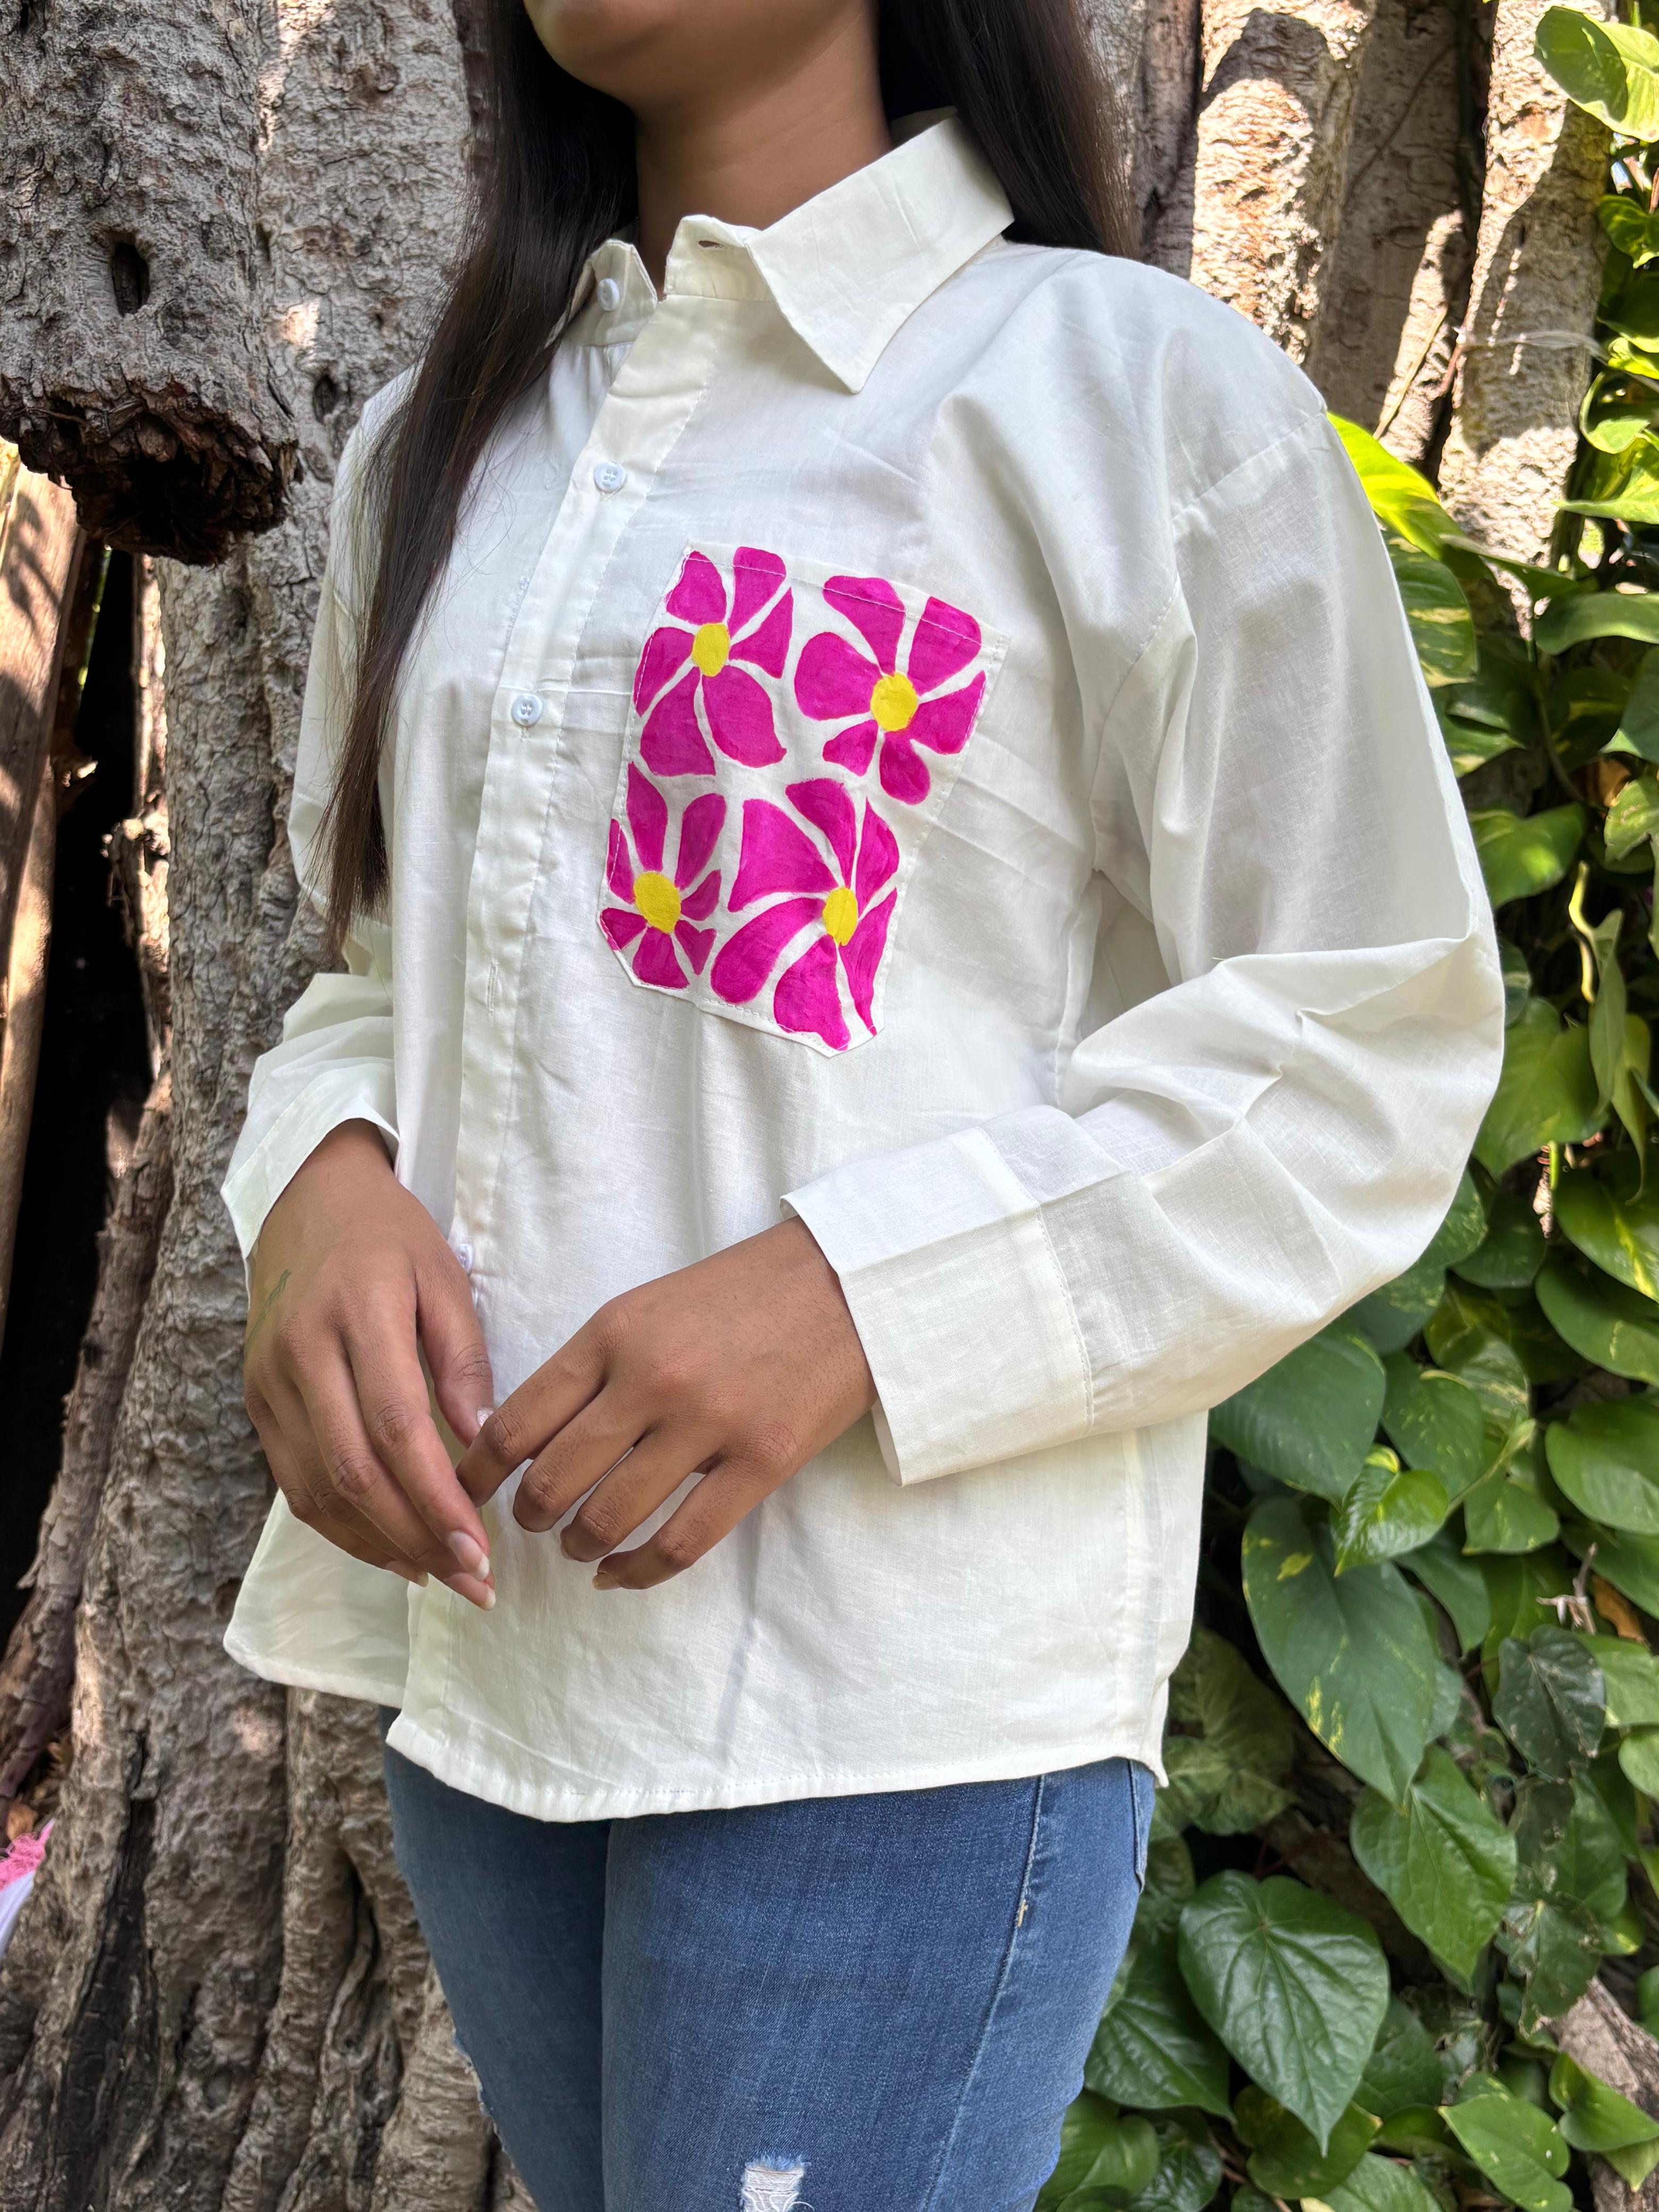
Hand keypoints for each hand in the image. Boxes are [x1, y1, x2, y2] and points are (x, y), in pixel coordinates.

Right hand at [243, 1119, 497, 1606]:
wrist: (308, 1199)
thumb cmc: (391, 1237)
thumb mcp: (445, 1277)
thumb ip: (463, 1360)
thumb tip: (482, 1441)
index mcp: (358, 1314)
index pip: (397, 1427)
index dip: (437, 1497)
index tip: (482, 1547)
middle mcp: (303, 1354)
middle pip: (355, 1472)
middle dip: (417, 1538)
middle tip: (474, 1582)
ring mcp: (270, 1382)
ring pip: (319, 1490)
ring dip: (381, 1545)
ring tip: (441, 1576)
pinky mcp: (256, 1401)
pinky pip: (296, 1484)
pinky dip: (344, 1527)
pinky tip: (392, 1549)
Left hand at [456, 1218, 874, 1589]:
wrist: (845, 1281)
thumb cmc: (741, 1293)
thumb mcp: (647, 1306)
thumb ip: (591, 1365)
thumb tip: (527, 1436)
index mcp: (612, 1332)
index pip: (515, 1423)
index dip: (476, 1474)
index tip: (464, 1494)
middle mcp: (651, 1380)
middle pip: (551, 1480)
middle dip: (526, 1517)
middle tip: (529, 1524)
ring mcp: (709, 1424)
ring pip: (609, 1518)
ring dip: (579, 1545)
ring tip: (579, 1545)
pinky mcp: (761, 1462)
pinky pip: (681, 1542)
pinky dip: (638, 1571)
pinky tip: (620, 1574)